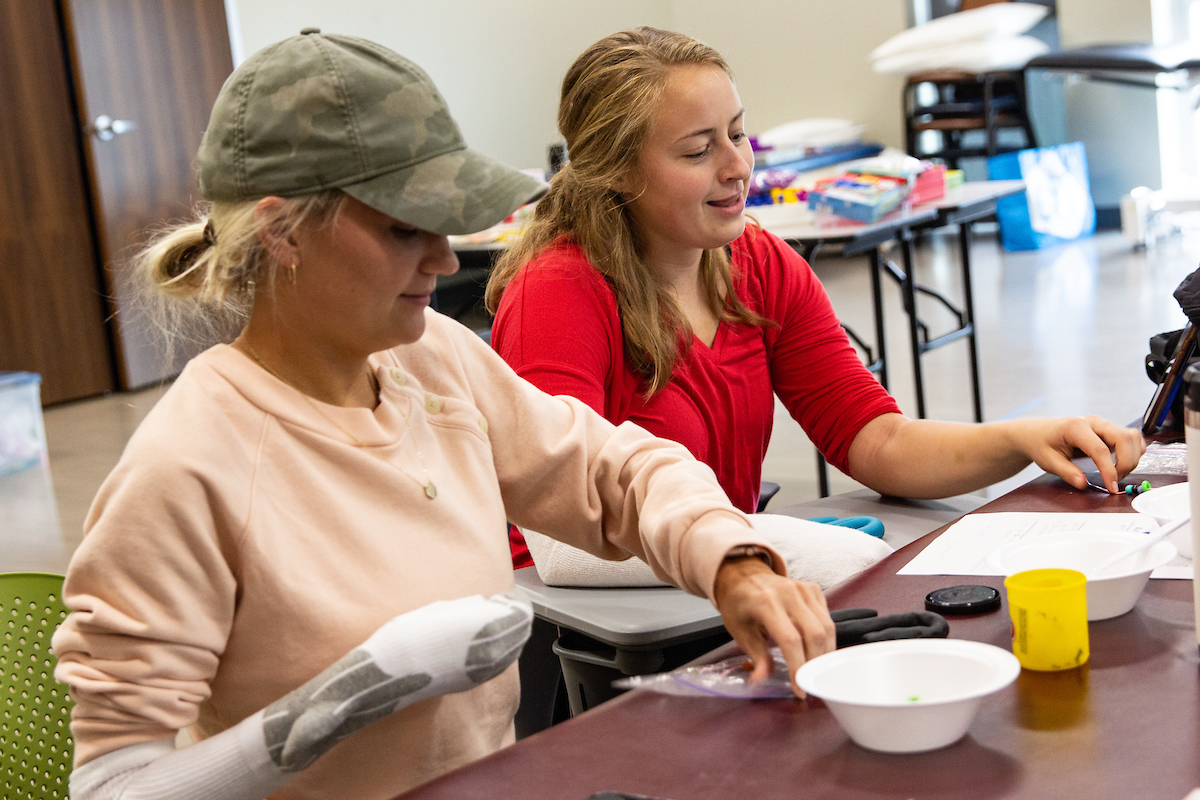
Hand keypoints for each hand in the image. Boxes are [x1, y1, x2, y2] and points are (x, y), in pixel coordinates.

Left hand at [712, 556, 834, 697]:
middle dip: (815, 664)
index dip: (798, 667)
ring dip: (825, 653)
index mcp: (766, 603)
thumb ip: (756, 657)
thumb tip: (760, 681)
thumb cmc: (739, 605)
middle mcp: (788, 593)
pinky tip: (817, 650)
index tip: (800, 690)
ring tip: (816, 670)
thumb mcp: (740, 632)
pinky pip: (827, 618)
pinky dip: (826, 638)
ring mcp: (804, 588)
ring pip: (828, 627)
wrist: (743, 576)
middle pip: (815, 634)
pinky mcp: (813, 589)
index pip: (790, 640)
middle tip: (811, 682)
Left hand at [1011, 415, 1144, 492]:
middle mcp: (1093, 422)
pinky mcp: (1108, 430)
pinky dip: (1133, 452)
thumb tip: (1083, 484)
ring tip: (1116, 473)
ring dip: (1132, 458)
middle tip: (1114, 481)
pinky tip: (1121, 464)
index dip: (1109, 471)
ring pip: (1132, 437)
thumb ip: (1066, 472)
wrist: (1037, 433)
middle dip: (1126, 463)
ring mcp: (1102, 424)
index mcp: (1076, 427)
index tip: (1111, 487)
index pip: (1100, 449)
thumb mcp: (1048, 461)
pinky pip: (1131, 438)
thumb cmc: (1041, 444)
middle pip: (1124, 438)